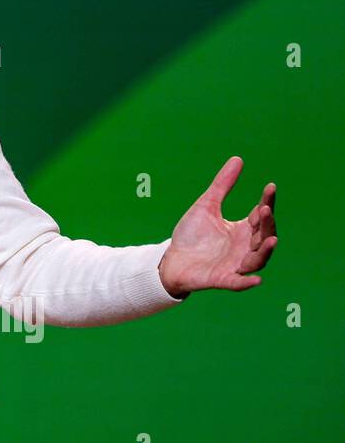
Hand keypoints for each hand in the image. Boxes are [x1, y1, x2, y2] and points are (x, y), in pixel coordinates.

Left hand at [158, 156, 277, 297]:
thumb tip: (238, 159)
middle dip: (267, 225)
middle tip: (265, 210)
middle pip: (263, 236)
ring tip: (271, 240)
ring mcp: (235, 264)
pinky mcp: (221, 278)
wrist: (171, 259)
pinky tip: (255, 280)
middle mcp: (244, 248)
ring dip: (265, 252)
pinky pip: (237, 283)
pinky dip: (246, 282)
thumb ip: (222, 186)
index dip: (267, 202)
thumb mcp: (206, 206)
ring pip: (257, 260)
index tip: (270, 186)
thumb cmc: (191, 235)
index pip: (261, 215)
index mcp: (243, 230)